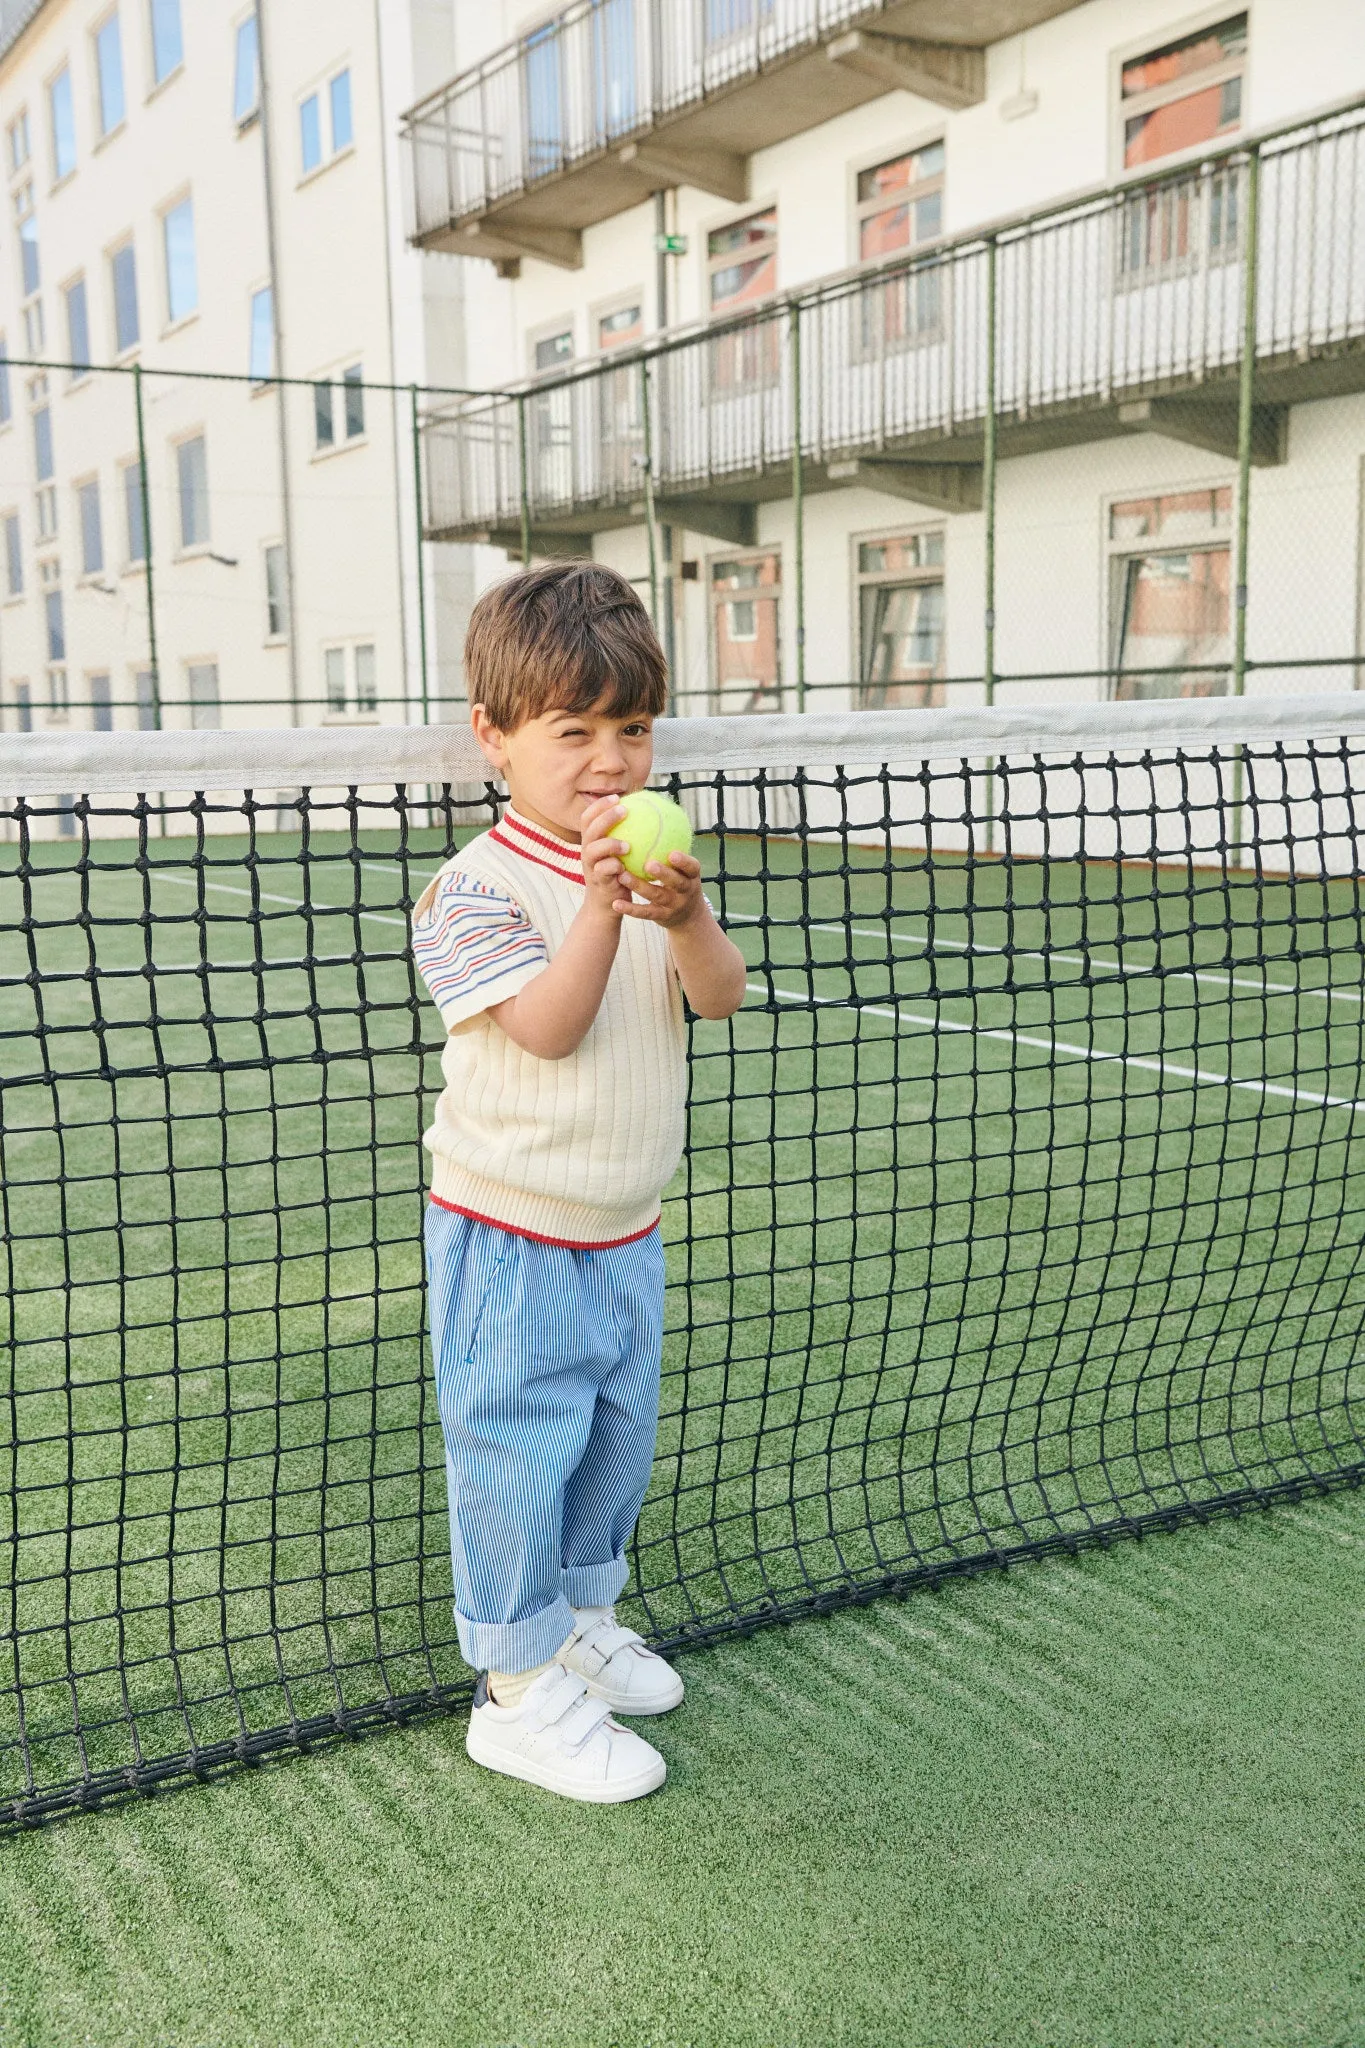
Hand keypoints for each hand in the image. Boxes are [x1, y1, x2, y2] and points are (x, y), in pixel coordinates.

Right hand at [578, 795, 632, 918]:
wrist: (607, 904)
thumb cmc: (618, 874)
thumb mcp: (619, 853)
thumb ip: (626, 834)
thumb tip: (647, 812)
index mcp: (591, 841)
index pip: (588, 817)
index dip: (599, 805)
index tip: (617, 797)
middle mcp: (587, 851)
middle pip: (590, 829)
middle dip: (605, 817)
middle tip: (624, 811)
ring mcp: (590, 866)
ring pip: (593, 850)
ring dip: (609, 844)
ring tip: (627, 845)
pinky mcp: (597, 881)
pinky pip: (603, 871)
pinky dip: (613, 867)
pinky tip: (625, 866)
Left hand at [618, 851, 705, 929]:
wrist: (689, 916)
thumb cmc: (681, 881)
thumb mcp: (685, 869)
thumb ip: (674, 848)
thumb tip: (659, 814)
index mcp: (692, 876)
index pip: (692, 867)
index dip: (684, 862)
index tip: (672, 853)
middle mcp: (686, 891)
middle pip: (676, 883)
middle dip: (664, 874)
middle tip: (648, 864)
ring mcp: (674, 905)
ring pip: (656, 896)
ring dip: (639, 886)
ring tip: (622, 876)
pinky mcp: (662, 917)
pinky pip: (645, 913)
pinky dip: (631, 909)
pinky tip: (616, 903)